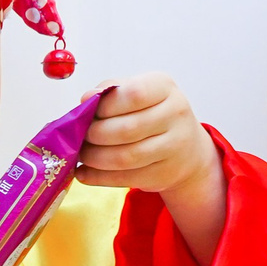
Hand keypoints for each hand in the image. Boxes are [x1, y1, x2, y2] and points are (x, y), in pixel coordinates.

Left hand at [78, 72, 225, 262]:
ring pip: (125, 157)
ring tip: (81, 155)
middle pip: (126, 129)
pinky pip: (126, 178)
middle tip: (78, 138)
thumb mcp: (137, 93)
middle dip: (93, 136)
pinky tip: (84, 173)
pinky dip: (98, 177)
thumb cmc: (152, 114)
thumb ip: (110, 92)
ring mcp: (174, 146)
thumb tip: (86, 98)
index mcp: (164, 87)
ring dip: (94, 158)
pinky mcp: (165, 173)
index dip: (104, 106)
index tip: (87, 113)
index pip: (132, 95)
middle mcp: (175, 114)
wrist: (187, 149)